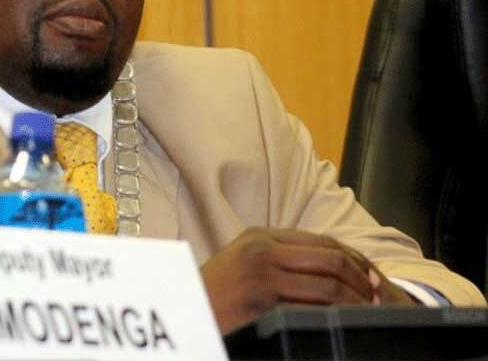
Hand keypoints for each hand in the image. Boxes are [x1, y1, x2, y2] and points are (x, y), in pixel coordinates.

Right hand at [200, 228, 409, 334]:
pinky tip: (342, 325)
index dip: (355, 258)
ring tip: (366, 313)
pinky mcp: (262, 303)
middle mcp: (263, 250)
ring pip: (328, 286)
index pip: (323, 241)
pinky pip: (312, 311)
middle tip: (377, 298)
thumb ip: (277, 256)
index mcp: (260, 236)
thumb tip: (328, 269)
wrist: (185, 312)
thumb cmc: (215, 293)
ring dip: (355, 301)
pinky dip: (335, 319)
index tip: (373, 276)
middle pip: (331, 259)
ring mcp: (261, 276)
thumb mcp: (242, 262)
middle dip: (362, 280)